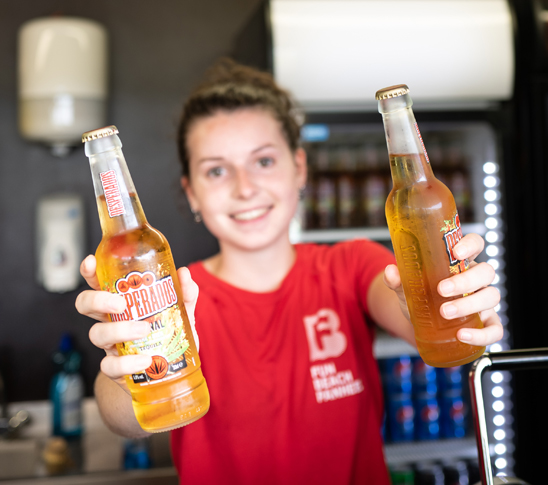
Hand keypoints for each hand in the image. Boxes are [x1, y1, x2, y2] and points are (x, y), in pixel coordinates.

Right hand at [75, 255, 199, 391]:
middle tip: (121, 303)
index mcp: (122, 301)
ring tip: (143, 330)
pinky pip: (110, 366)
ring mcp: (111, 345)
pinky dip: (127, 363)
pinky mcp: (117, 368)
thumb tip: (183, 274)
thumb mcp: (181, 312)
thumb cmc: (169, 335)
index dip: (89, 272)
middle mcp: (111, 320)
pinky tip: (145, 360)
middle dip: (97, 300)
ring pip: (96, 334)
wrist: (171, 372)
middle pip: (86, 305)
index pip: (98, 282)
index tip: (91, 263)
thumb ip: (185, 293)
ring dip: (119, 330)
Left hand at [384, 233, 502, 347]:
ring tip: (444, 312)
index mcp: (459, 263)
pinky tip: (462, 335)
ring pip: (492, 297)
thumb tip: (391, 271)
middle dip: (465, 280)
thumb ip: (398, 280)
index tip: (456, 252)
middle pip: (486, 272)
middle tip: (441, 290)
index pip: (475, 244)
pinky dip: (482, 334)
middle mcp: (476, 280)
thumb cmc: (419, 297)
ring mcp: (483, 301)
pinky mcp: (486, 323)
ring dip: (469, 304)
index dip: (471, 244)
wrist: (420, 323)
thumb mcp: (407, 287)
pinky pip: (495, 329)